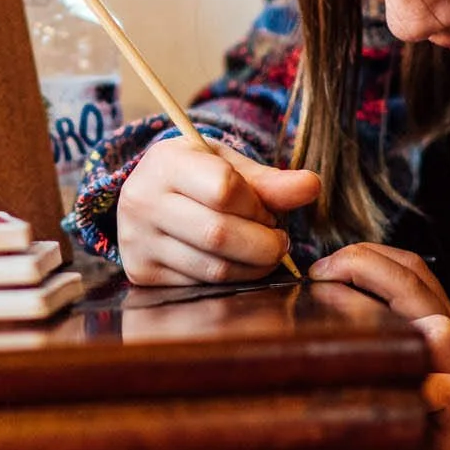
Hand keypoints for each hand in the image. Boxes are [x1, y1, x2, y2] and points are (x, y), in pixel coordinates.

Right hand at [115, 138, 320, 285]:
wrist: (147, 194)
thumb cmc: (195, 175)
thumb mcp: (227, 165)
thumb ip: (268, 180)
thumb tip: (311, 187)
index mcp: (164, 163)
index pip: (223, 189)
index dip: (257, 205)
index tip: (267, 210)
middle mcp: (142, 201)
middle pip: (218, 234)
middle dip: (263, 243)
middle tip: (277, 240)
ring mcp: (137, 241)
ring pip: (213, 267)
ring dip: (252, 266)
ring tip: (262, 252)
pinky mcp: (141, 273)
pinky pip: (200, 286)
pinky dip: (231, 280)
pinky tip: (237, 265)